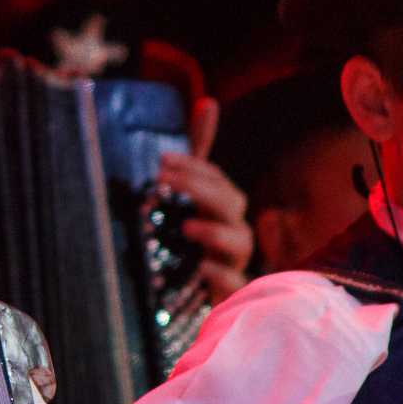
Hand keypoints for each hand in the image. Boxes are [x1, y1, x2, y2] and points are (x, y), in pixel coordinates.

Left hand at [158, 97, 253, 301]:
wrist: (189, 301)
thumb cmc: (194, 244)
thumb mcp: (189, 198)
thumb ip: (197, 156)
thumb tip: (208, 101)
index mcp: (222, 208)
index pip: (215, 179)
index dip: (193, 166)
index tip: (161, 160)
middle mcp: (232, 231)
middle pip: (230, 203)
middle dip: (200, 188)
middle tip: (164, 180)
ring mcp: (233, 262)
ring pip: (241, 241)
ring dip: (215, 231)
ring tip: (187, 225)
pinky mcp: (230, 292)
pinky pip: (235, 282)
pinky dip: (220, 273)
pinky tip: (201, 266)